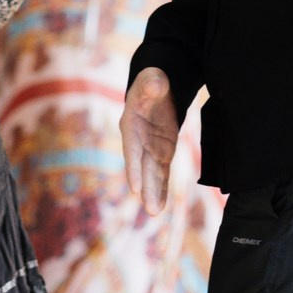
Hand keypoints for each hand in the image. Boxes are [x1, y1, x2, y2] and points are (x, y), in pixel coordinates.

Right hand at [122, 67, 180, 217]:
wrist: (156, 88)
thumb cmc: (151, 82)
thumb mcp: (152, 79)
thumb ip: (153, 83)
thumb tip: (156, 84)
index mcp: (131, 124)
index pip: (133, 149)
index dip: (134, 168)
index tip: (136, 188)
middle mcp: (138, 141)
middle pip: (142, 167)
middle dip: (146, 188)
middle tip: (150, 209)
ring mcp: (149, 149)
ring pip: (152, 174)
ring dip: (154, 193)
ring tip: (154, 213)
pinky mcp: (161, 153)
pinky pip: (161, 173)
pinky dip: (161, 189)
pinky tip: (159, 208)